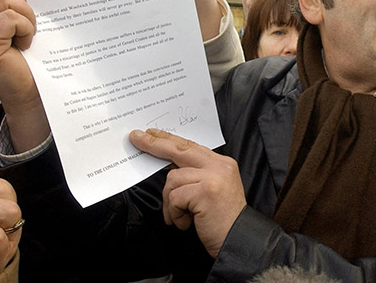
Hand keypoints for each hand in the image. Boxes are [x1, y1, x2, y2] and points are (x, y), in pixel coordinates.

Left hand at [130, 128, 245, 257]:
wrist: (238, 241)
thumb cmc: (222, 221)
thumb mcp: (211, 190)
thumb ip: (195, 175)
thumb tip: (169, 165)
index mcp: (221, 163)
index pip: (190, 146)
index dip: (169, 139)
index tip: (151, 134)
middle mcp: (219, 166)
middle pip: (180, 149)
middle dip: (155, 145)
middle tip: (137, 138)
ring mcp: (213, 176)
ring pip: (173, 178)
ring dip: (170, 202)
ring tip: (180, 216)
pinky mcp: (205, 191)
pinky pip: (175, 197)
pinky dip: (175, 213)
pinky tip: (186, 222)